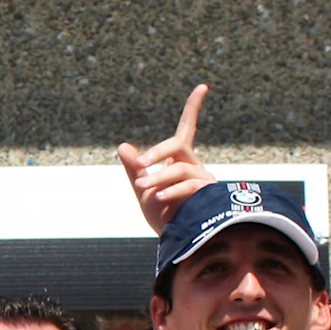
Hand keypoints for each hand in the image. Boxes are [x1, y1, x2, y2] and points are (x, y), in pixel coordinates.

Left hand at [116, 84, 211, 235]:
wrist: (180, 243)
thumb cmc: (164, 217)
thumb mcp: (144, 192)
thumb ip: (135, 170)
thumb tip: (123, 146)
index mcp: (180, 161)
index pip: (187, 129)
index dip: (193, 108)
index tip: (203, 86)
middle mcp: (194, 165)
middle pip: (178, 145)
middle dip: (157, 153)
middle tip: (139, 165)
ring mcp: (203, 179)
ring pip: (180, 168)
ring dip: (158, 178)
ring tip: (142, 190)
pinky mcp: (207, 195)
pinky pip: (188, 185)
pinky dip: (171, 191)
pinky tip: (157, 198)